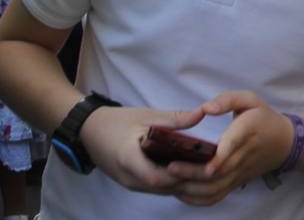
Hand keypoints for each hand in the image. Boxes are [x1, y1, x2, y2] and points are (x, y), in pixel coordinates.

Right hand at [78, 105, 203, 195]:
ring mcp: (131, 184)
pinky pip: (157, 187)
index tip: (202, 163)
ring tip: (206, 168)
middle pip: (164, 187)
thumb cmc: (117, 121)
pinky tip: (189, 170)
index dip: (180, 173)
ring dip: (182, 181)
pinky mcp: (133, 184)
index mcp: (129, 159)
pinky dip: (173, 181)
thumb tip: (202, 113)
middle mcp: (130, 178)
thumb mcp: (146, 116)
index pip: (157, 177)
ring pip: (162, 190)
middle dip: (188, 179)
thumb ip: (174, 119)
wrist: (89, 131)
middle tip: (214, 167)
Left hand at [166, 91, 292, 206]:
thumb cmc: (264, 118)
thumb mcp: (250, 100)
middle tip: (170, 168)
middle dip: (194, 173)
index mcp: (247, 131)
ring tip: (171, 182)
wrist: (285, 143)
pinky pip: (218, 195)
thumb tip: (205, 108)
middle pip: (219, 171)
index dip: (220, 158)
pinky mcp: (236, 182)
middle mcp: (243, 155)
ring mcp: (240, 172)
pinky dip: (200, 199)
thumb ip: (227, 100)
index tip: (206, 166)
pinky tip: (182, 194)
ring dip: (194, 189)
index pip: (233, 145)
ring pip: (217, 187)